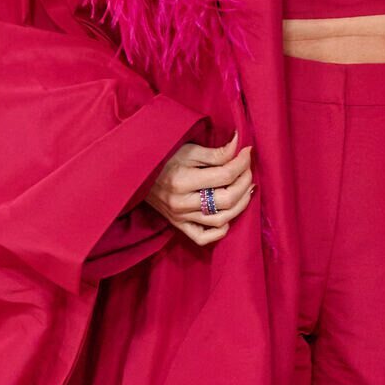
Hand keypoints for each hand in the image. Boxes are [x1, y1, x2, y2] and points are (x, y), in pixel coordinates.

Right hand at [145, 133, 254, 248]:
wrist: (137, 174)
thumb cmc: (162, 158)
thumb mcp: (187, 150)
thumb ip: (215, 153)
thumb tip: (239, 146)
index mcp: (182, 181)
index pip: (224, 176)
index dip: (241, 163)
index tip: (247, 152)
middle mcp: (182, 203)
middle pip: (227, 200)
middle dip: (244, 183)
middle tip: (247, 170)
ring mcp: (180, 218)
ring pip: (221, 220)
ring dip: (240, 205)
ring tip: (245, 190)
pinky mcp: (179, 225)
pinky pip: (203, 237)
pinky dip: (220, 231)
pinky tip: (227, 216)